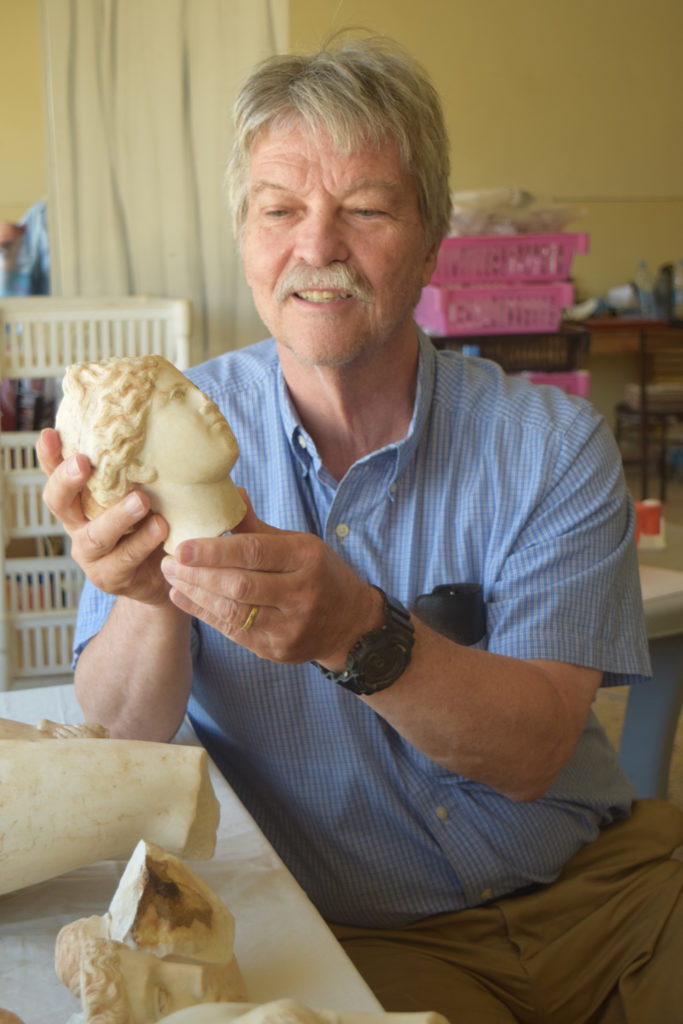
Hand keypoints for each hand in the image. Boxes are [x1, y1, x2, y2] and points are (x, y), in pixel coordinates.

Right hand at [37, 428, 170, 604]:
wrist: (166, 570)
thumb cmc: (152, 519)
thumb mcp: (143, 490)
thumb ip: (138, 468)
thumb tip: (156, 421)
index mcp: (79, 499)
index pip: (56, 474)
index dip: (50, 456)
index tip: (51, 434)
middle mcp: (78, 525)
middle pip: (58, 503)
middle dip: (68, 481)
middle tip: (84, 462)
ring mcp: (91, 554)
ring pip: (96, 536)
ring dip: (118, 516)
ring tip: (142, 500)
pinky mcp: (111, 577)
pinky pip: (125, 559)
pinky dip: (144, 541)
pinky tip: (161, 526)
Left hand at [160, 494, 382, 665]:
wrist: (350, 624)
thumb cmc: (320, 574)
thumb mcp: (299, 545)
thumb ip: (259, 528)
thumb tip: (230, 494)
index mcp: (307, 559)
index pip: (255, 553)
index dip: (215, 550)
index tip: (182, 547)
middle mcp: (301, 594)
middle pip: (240, 585)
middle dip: (199, 574)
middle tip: (169, 562)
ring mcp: (290, 627)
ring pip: (233, 612)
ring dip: (196, 594)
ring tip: (172, 577)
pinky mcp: (277, 650)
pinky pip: (233, 632)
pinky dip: (204, 614)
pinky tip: (184, 597)